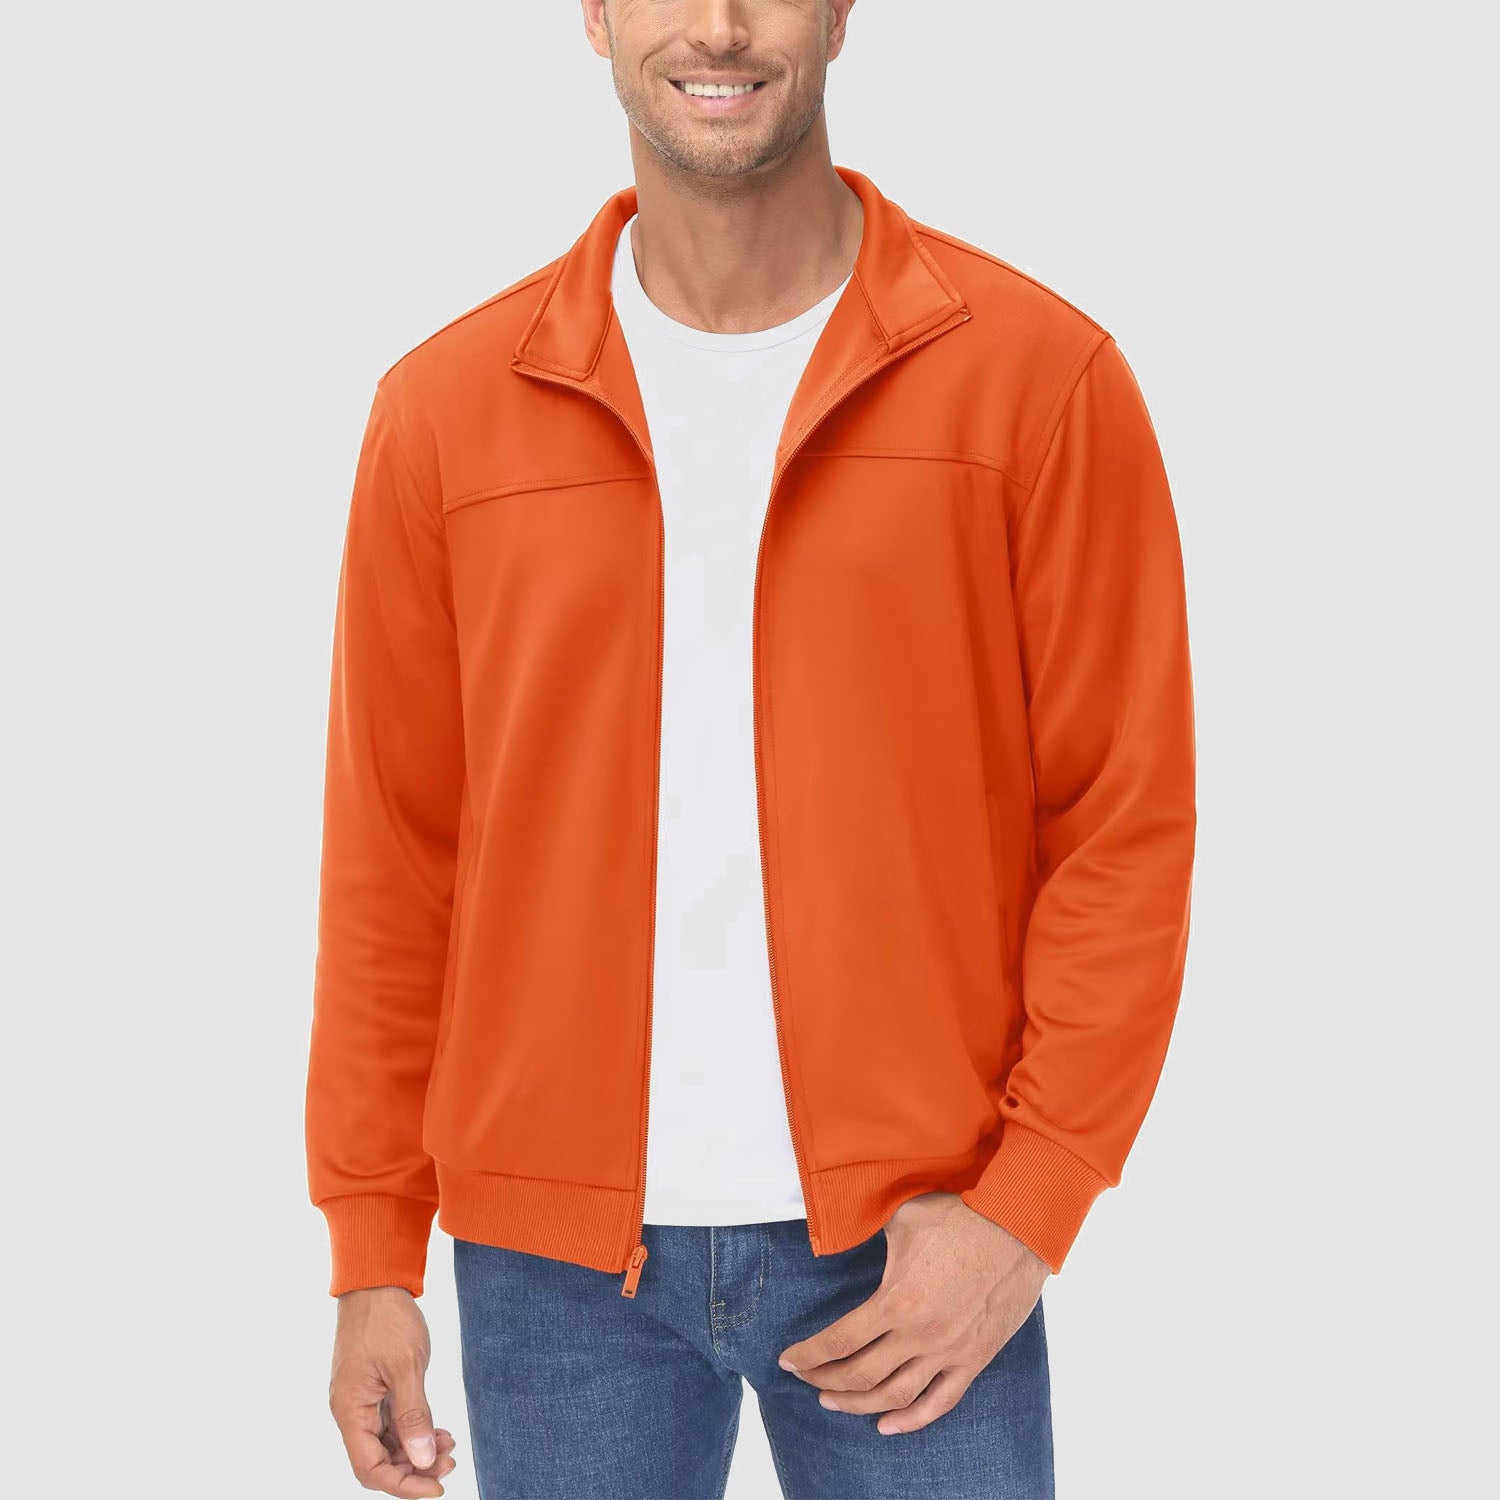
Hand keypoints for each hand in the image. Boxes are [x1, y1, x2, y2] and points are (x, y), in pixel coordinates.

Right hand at [328, 1286, 457, 1495]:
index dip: (403, 1485)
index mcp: (350, 1409)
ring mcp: (362, 1400)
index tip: (437, 1487)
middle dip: (414, 1469)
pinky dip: (414, 1432)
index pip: (370, 1468)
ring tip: (449, 1446)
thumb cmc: (387, 1318)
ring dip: (416, 1451)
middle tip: (450, 1463)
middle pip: (378, 1462)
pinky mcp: (374, 1389)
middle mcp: (351, 1411)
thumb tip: (424, 1461)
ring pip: (387, 1444)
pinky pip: (391, 1424)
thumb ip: (414, 1416)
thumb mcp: (406, 1366)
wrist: (376, 1281)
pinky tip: (438, 1431)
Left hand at [777, 1191, 1049, 1434]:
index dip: (809, 1355)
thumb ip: (869, 1232)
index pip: (839, 1341)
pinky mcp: (974, 1359)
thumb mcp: (902, 1219)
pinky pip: (940, 1401)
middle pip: (860, 1375)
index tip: (788, 1360)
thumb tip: (840, 1225)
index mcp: (897, 1300)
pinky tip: (887, 1425)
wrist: (1017, 1230)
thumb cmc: (958, 1218)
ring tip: (834, 1401)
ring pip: (895, 1396)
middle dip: (825, 1381)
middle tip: (807, 1379)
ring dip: (859, 1404)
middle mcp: (919, 1334)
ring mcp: (948, 1352)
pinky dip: (912, 1420)